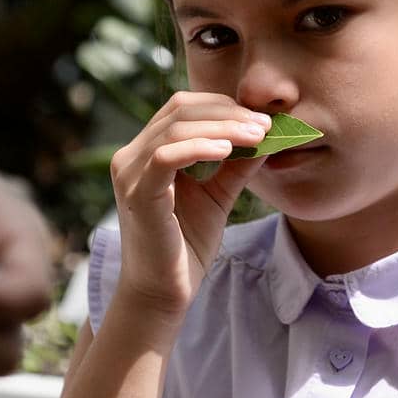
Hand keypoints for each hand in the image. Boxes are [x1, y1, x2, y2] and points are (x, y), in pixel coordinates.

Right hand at [108, 92, 270, 316]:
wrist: (164, 291)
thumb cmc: (186, 245)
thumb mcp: (218, 196)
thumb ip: (236, 165)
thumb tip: (268, 134)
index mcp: (146, 152)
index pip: (182, 108)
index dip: (223, 106)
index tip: (262, 119)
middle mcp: (131, 156)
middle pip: (180, 110)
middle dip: (228, 112)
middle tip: (265, 124)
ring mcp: (130, 173)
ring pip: (176, 128)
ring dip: (223, 127)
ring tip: (257, 136)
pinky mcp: (138, 193)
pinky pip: (166, 156)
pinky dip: (200, 147)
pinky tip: (228, 150)